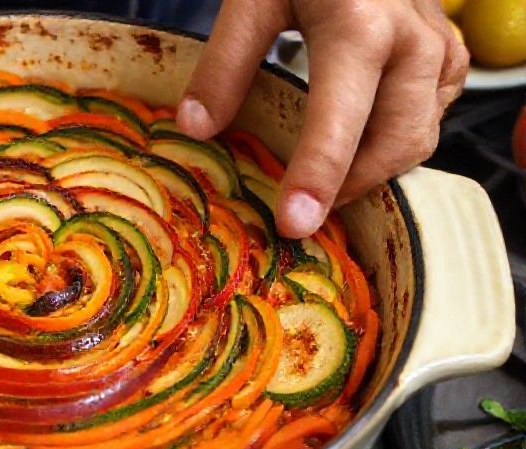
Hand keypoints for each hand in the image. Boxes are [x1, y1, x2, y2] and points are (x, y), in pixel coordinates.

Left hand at [177, 0, 468, 237]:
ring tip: (323, 185)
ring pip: (420, 137)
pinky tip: (358, 146)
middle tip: (300, 213)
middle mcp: (411, 42)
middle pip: (395, 142)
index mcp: (360, 27)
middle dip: (351, 186)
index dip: (319, 176)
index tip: (294, 223)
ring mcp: (439, 48)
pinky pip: (433, 116)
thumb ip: (225, 62)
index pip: (342, 120)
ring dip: (375, 170)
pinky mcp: (449, 54)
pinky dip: (398, 142)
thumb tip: (196, 128)